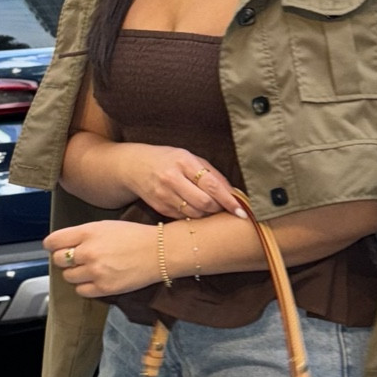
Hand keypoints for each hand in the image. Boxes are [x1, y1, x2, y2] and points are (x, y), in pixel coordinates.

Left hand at [46, 221, 163, 297]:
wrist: (160, 252)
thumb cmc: (135, 236)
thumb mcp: (105, 226)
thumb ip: (82, 234)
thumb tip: (62, 244)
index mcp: (88, 232)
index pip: (54, 241)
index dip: (52, 245)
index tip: (54, 247)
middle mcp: (89, 252)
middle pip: (58, 260)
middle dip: (64, 259)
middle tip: (75, 258)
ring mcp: (96, 271)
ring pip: (68, 277)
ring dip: (75, 273)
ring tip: (89, 269)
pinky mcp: (104, 288)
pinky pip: (81, 290)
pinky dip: (84, 286)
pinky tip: (95, 279)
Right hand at [114, 145, 242, 218]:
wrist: (134, 166)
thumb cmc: (168, 160)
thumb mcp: (189, 158)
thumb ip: (211, 174)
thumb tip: (233, 193)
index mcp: (183, 162)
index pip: (212, 185)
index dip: (229, 200)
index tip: (242, 211)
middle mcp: (172, 179)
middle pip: (204, 203)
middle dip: (218, 208)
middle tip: (224, 207)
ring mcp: (164, 195)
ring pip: (195, 214)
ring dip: (207, 214)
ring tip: (209, 206)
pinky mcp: (159, 208)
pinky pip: (184, 218)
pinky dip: (193, 216)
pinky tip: (194, 208)